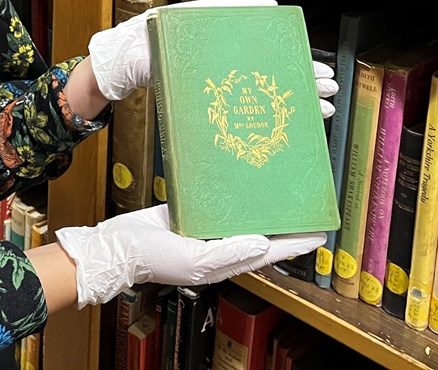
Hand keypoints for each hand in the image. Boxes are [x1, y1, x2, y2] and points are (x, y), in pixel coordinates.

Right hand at [54, 204, 324, 307]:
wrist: (116, 246)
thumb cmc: (151, 259)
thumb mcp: (193, 261)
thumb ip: (228, 253)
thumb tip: (263, 243)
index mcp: (227, 260)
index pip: (272, 251)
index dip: (298, 242)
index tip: (321, 230)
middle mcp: (223, 243)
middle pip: (263, 230)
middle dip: (285, 219)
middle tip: (306, 200)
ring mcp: (208, 227)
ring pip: (244, 213)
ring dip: (263, 203)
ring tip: (283, 185)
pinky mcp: (193, 211)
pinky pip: (220, 201)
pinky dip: (235, 192)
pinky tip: (244, 176)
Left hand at [86, 0, 339, 120]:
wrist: (120, 67)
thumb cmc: (132, 53)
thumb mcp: (140, 53)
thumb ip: (150, 57)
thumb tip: (156, 61)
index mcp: (201, 26)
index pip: (241, 20)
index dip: (271, 31)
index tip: (294, 38)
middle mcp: (217, 41)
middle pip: (264, 52)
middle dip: (297, 69)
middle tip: (326, 83)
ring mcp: (221, 62)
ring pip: (265, 73)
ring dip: (294, 86)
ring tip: (323, 101)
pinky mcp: (219, 82)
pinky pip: (252, 88)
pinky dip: (273, 100)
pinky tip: (294, 112)